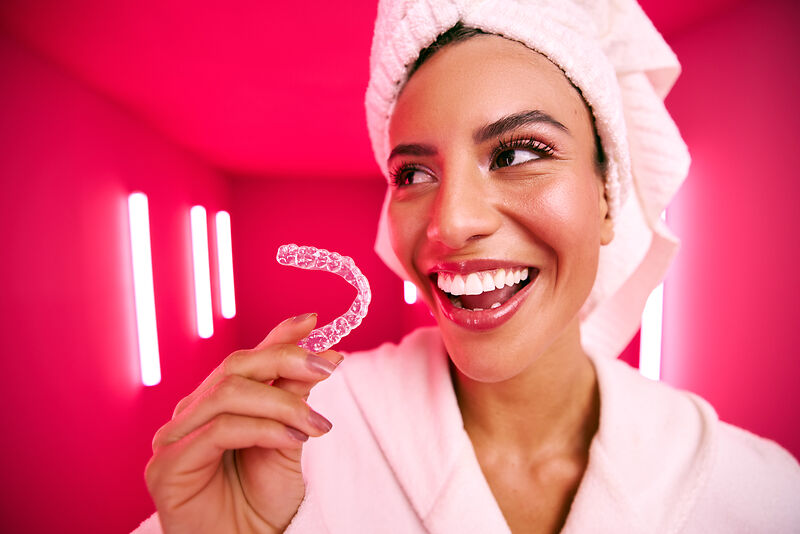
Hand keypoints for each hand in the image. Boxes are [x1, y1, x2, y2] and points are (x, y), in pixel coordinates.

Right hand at [145, 313, 340, 532]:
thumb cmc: (263, 500)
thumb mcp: (289, 439)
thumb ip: (295, 397)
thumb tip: (326, 353)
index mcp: (217, 403)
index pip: (247, 359)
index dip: (278, 336)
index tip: (313, 321)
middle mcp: (192, 413)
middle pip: (234, 367)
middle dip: (285, 361)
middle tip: (326, 369)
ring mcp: (174, 437)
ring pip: (228, 394)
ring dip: (281, 403)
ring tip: (316, 426)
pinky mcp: (167, 466)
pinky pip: (220, 430)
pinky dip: (264, 429)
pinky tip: (294, 440)